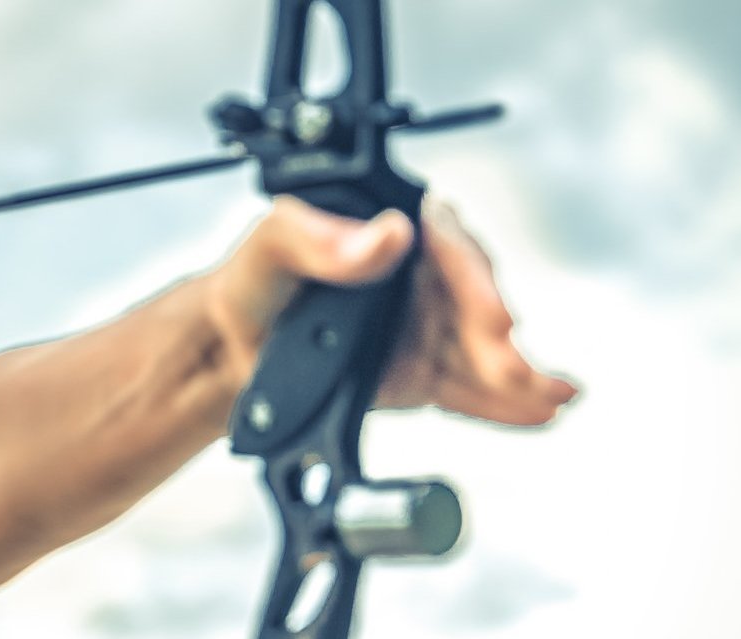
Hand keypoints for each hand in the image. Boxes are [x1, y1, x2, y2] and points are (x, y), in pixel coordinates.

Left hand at [203, 195, 578, 425]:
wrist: (234, 348)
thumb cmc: (252, 282)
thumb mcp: (269, 247)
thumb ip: (318, 237)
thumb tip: (387, 234)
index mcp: (392, 225)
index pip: (448, 243)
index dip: (474, 279)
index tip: (491, 315)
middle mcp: (422, 271)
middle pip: (474, 298)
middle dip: (497, 338)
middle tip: (507, 368)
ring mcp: (428, 322)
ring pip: (481, 347)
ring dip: (516, 374)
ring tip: (545, 397)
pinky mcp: (425, 368)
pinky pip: (469, 385)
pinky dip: (504, 402)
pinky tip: (541, 410)